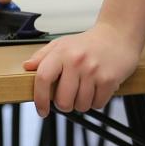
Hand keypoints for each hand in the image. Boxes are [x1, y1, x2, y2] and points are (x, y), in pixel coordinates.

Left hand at [23, 23, 142, 116]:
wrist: (117, 35)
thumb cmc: (88, 43)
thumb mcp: (62, 44)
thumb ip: (42, 56)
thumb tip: (27, 67)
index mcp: (62, 52)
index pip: (43, 78)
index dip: (39, 99)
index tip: (42, 110)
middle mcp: (76, 61)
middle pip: (63, 100)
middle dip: (65, 104)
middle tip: (69, 96)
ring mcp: (93, 71)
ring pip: (81, 105)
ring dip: (82, 103)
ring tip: (85, 89)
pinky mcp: (109, 80)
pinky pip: (97, 104)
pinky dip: (96, 101)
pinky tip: (97, 88)